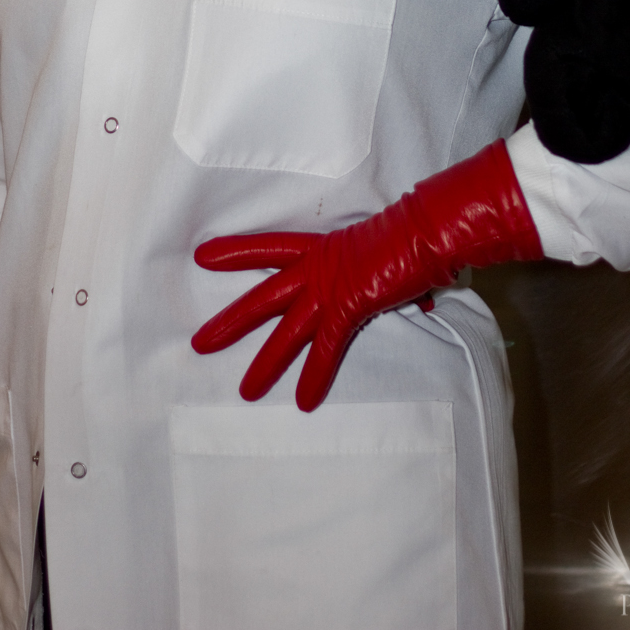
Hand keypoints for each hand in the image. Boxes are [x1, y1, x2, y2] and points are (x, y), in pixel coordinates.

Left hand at [192, 140, 541, 410]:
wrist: (429, 228)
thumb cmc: (414, 233)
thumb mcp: (387, 254)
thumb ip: (391, 282)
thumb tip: (421, 301)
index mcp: (322, 246)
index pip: (270, 248)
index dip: (236, 252)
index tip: (203, 257)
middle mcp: (318, 265)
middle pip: (263, 295)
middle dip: (231, 321)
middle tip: (200, 342)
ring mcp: (331, 286)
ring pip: (286, 329)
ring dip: (266, 363)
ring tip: (246, 392)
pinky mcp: (350, 304)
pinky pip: (327, 347)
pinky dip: (316, 374)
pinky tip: (305, 402)